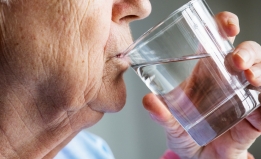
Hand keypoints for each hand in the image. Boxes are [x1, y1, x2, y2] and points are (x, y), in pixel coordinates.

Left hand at [143, 11, 260, 158]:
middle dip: (246, 51)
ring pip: (260, 72)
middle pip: (245, 53)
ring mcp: (241, 96)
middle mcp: (226, 80)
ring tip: (249, 78)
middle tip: (235, 60)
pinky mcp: (252, 117)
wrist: (197, 157)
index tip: (227, 26)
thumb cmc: (185, 133)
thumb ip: (160, 113)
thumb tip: (148, 100)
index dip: (224, 26)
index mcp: (205, 72)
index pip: (217, 40)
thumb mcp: (170, 122)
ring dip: (259, 70)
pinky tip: (258, 108)